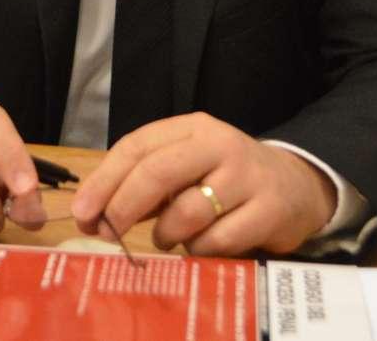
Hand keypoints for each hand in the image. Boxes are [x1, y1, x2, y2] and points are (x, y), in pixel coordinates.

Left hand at [70, 113, 336, 255]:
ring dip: (167, 234)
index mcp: (192, 128)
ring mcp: (246, 176)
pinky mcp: (268, 210)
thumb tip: (93, 215)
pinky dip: (200, 249)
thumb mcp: (186, 168)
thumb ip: (143, 185)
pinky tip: (203, 244)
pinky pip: (217, 240)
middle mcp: (219, 145)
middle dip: (123, 206)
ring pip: (187, 212)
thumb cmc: (224, 178)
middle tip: (107, 232)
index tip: (82, 211)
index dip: (104, 180)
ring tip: (169, 237)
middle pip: (158, 172)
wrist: (294, 186)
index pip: (137, 146)